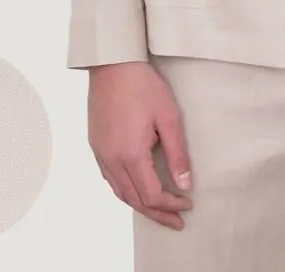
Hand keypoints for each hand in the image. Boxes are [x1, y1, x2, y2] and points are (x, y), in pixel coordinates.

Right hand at [87, 60, 194, 229]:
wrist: (113, 63)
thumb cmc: (142, 85)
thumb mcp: (169, 117)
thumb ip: (177, 153)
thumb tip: (185, 184)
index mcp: (131, 154)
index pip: (152, 195)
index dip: (171, 205)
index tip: (187, 204)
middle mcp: (112, 159)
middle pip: (135, 200)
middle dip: (158, 213)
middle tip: (176, 221)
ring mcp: (100, 153)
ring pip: (120, 192)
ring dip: (141, 205)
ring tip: (160, 211)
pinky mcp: (96, 145)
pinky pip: (110, 179)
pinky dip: (126, 191)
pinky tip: (137, 188)